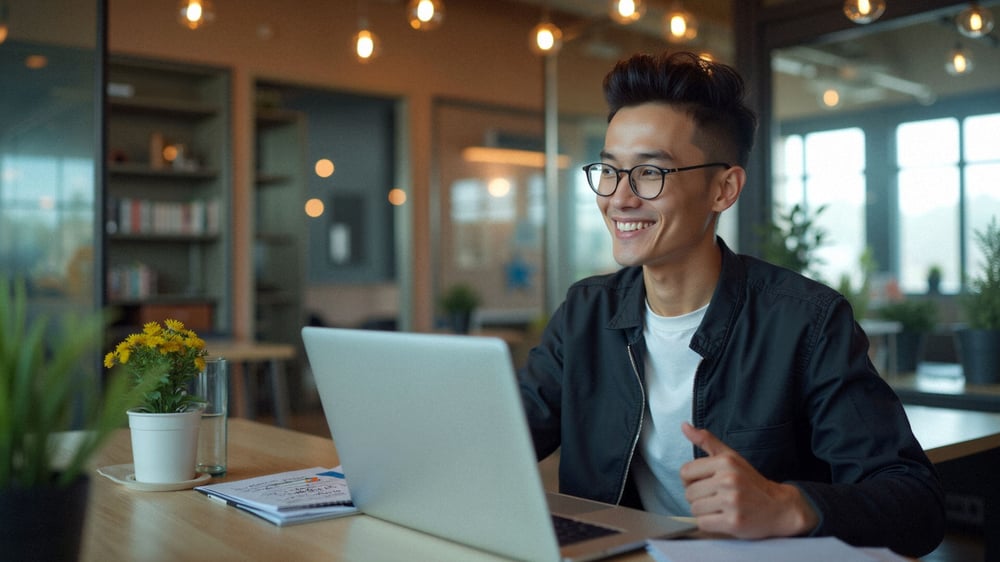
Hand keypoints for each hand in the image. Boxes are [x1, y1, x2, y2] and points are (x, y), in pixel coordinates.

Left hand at [679, 422, 818, 538]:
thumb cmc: (751, 482)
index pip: (685, 471)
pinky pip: (703, 523)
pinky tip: (723, 518)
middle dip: (698, 497)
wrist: (780, 507)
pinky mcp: (734, 522)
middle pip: (689, 493)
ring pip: (694, 509)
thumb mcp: (731, 457)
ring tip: (720, 508)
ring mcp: (732, 502)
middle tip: (716, 497)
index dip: (690, 480)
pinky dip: (710, 523)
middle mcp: (728, 480)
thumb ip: (707, 441)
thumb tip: (684, 426)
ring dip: (704, 511)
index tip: (704, 483)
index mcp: (725, 462)